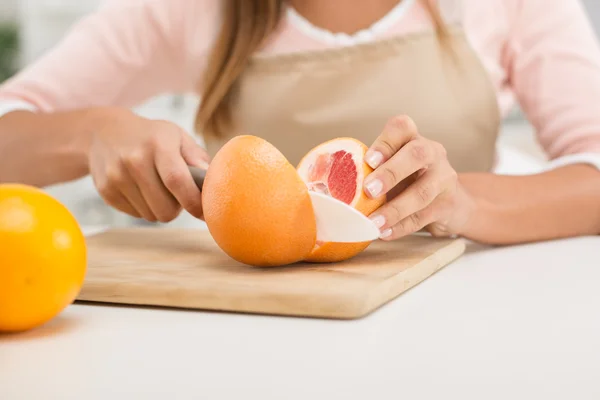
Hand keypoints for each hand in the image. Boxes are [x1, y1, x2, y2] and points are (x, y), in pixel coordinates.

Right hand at [88, 108, 208, 221]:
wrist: (104, 132)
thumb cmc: (151, 136)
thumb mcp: (176, 136)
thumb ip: (197, 158)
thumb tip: (214, 180)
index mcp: (158, 144)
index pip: (177, 181)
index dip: (194, 202)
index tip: (205, 212)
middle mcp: (134, 160)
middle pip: (165, 209)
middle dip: (178, 208)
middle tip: (177, 193)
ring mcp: (116, 176)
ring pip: (151, 215)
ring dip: (160, 207)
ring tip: (157, 188)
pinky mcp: (105, 190)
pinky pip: (136, 214)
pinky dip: (143, 207)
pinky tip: (140, 188)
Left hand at [363, 116, 474, 239]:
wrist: (451, 203)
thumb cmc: (410, 181)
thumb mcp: (393, 168)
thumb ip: (371, 170)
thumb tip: (331, 185)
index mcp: (413, 139)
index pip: (402, 127)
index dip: (385, 141)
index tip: (368, 160)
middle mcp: (432, 153)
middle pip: (417, 155)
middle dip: (391, 172)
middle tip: (369, 190)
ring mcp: (444, 178)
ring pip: (422, 192)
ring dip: (394, 209)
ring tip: (373, 222)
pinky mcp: (448, 205)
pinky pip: (423, 217)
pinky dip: (401, 227)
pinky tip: (385, 233)